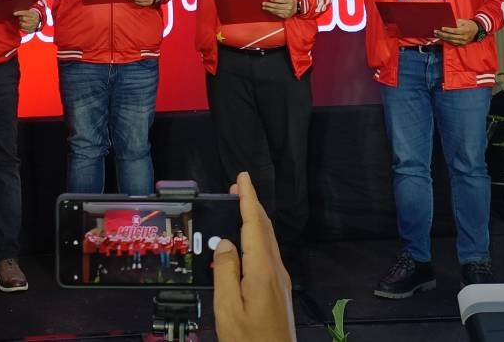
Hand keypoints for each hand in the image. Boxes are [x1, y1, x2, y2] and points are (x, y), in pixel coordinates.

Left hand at [14, 9, 40, 33]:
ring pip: (23, 25)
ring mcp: (33, 26)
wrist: (38, 21)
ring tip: (20, 22)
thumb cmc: (31, 15)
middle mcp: (34, 20)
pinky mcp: (31, 30)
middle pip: (24, 18)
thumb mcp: (30, 12)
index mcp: (33, 14)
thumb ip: (24, 11)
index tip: (14, 13)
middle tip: (19, 18)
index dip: (19, 13)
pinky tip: (22, 26)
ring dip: (20, 23)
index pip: (25, 12)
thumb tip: (16, 12)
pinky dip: (21, 28)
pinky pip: (24, 30)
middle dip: (20, 18)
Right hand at [213, 171, 295, 341]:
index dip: (248, 199)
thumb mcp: (227, 308)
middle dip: (251, 205)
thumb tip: (225, 244)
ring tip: (239, 208)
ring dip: (254, 221)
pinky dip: (256, 238)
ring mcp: (279, 282)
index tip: (243, 178)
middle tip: (236, 188)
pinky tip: (245, 243)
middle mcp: (275, 272)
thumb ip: (224, 272)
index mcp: (262, 271)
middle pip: (264, 229)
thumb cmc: (248, 341)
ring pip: (267, 241)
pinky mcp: (278, 291)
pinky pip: (267, 255)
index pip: (254, 225)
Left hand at [261, 0, 299, 18]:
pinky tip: (268, 10)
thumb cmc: (289, 0)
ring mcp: (287, 12)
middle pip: (277, 6)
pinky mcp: (285, 16)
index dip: (276, 0)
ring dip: (269, 9)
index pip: (281, 0)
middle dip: (269, 5)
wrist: (296, 7)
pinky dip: (272, 12)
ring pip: (276, 11)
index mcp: (289, 1)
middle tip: (263, 3)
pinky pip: (277, 14)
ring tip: (264, 7)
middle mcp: (289, 7)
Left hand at [434, 18, 480, 45]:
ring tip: (437, 35)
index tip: (441, 28)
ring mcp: (463, 42)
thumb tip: (447, 23)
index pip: (455, 31)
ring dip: (443, 38)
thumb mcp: (463, 21)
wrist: (476, 30)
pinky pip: (452, 43)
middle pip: (451, 36)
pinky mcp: (462, 44)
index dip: (448, 30)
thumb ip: (456, 22)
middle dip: (442, 34)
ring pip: (451, 40)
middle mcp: (464, 37)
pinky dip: (446, 40)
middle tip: (436, 31)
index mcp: (465, 30)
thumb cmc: (468, 24)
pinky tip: (441, 38)